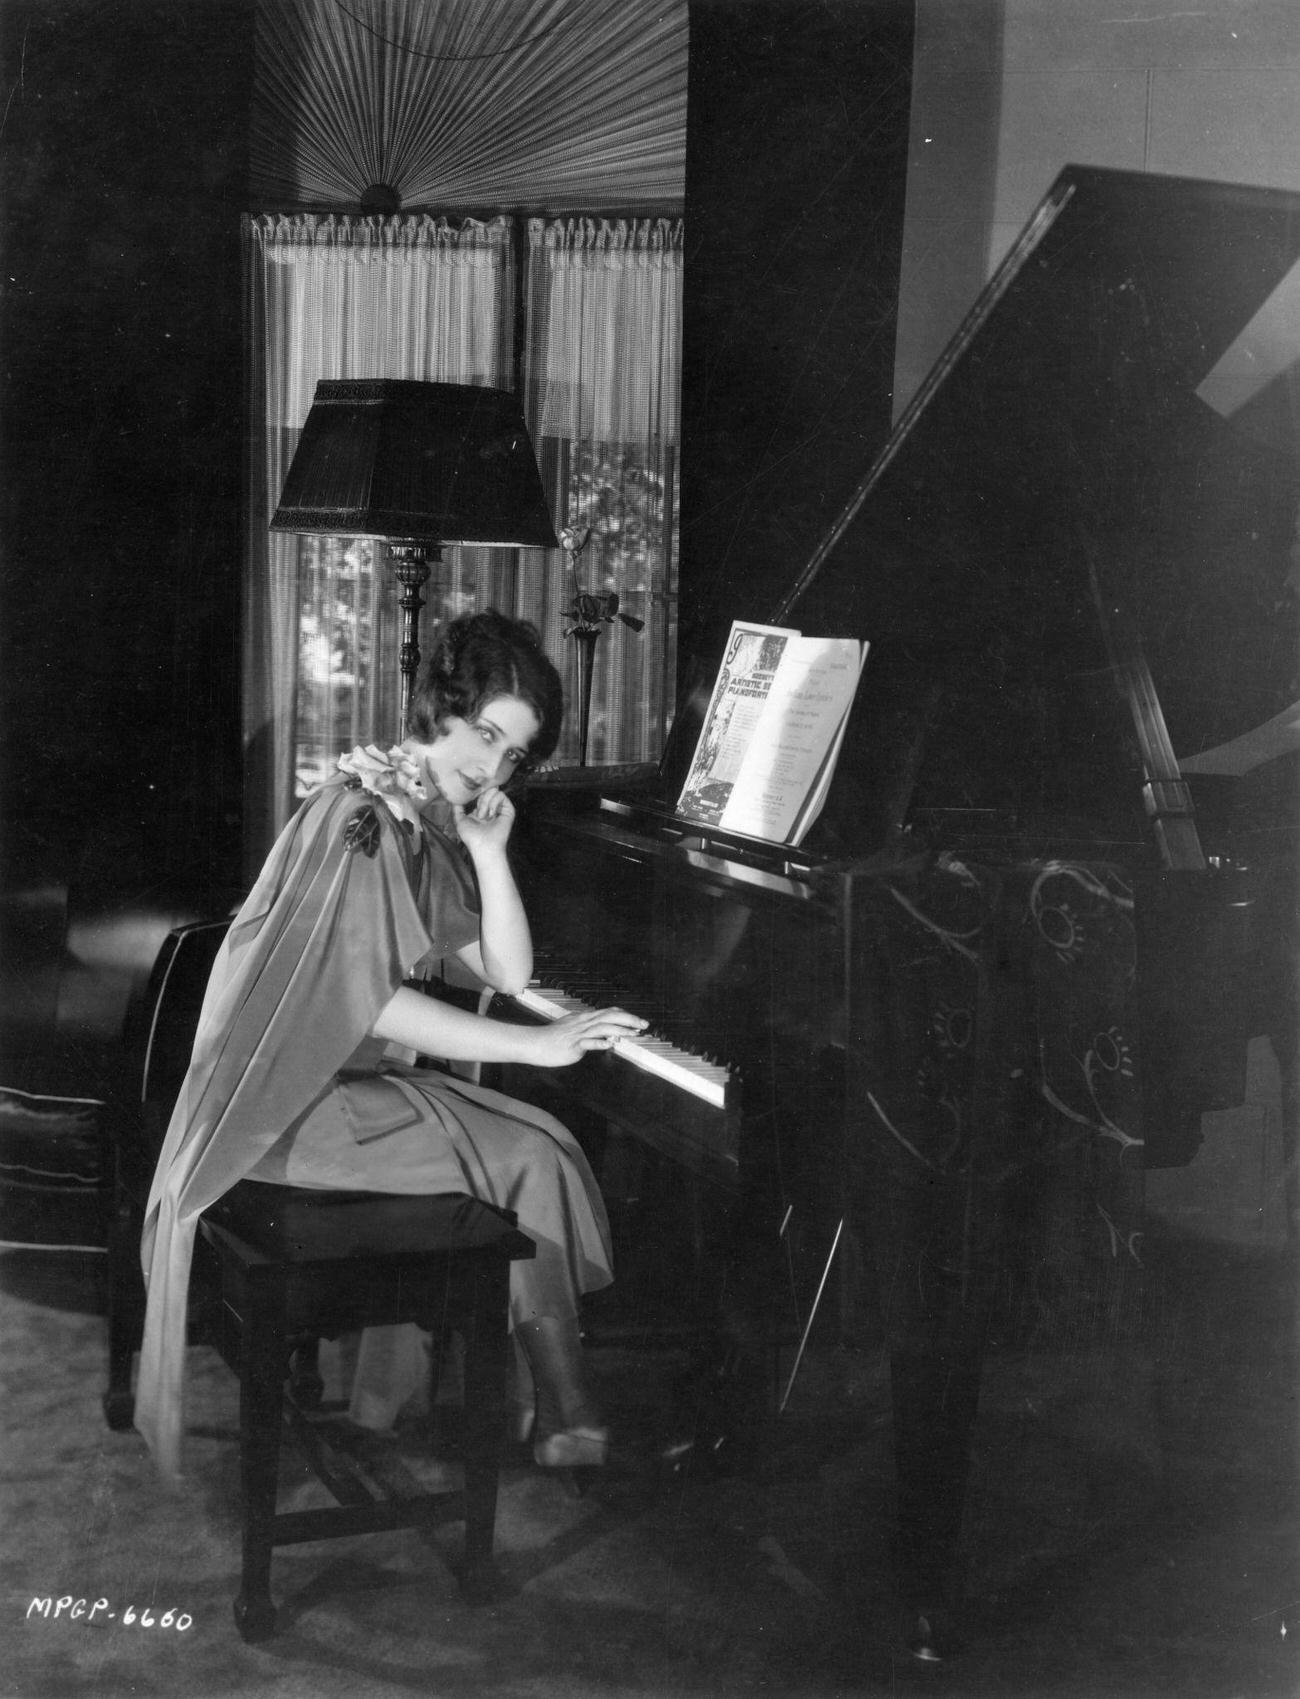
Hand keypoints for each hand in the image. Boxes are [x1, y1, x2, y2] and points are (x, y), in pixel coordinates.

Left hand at [453, 786, 514, 855]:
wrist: (483, 846)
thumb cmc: (472, 837)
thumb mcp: (460, 821)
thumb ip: (457, 809)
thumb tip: (454, 798)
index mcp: (482, 810)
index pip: (480, 793)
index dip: (475, 793)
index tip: (471, 799)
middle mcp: (492, 808)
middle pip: (487, 789)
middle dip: (480, 800)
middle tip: (479, 815)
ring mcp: (500, 808)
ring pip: (494, 791)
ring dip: (486, 803)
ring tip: (484, 816)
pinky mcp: (509, 810)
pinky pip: (501, 795)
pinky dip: (493, 803)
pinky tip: (491, 814)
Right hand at [527, 1006, 646, 1067]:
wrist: (534, 1043)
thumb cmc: (551, 1038)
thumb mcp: (571, 1028)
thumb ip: (587, 1030)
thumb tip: (602, 1034)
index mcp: (584, 1018)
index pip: (609, 1012)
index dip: (625, 1015)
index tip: (638, 1021)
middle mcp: (584, 1022)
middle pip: (610, 1016)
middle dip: (629, 1019)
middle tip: (644, 1025)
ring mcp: (578, 1033)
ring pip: (603, 1027)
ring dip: (621, 1029)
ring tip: (634, 1033)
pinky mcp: (573, 1045)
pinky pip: (588, 1043)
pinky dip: (600, 1043)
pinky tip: (610, 1044)